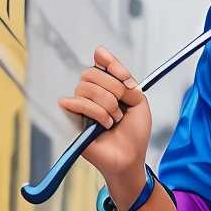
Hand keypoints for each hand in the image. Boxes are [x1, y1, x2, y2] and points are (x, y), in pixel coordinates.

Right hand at [60, 48, 151, 209]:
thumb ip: (123, 78)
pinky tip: (103, 125)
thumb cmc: (134, 134)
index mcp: (108, 87)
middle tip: (122, 108)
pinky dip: (94, 113)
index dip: (111, 64)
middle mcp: (92, 94)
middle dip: (113, 89)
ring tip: (114, 120)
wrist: (130, 157)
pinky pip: (74, 103)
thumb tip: (100, 53)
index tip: (124, 77)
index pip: (101, 64)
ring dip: (106, 105)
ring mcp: (81, 106)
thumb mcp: (138, 102)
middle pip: (91, 73)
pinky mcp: (72, 120)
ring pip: (85, 88)